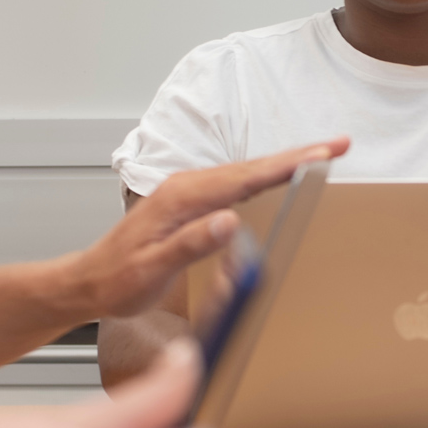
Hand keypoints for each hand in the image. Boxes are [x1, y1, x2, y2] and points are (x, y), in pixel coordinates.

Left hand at [66, 139, 348, 318]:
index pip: (245, 178)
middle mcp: (186, 187)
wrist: (88, 282)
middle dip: (298, 155)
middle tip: (339, 145)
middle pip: (252, 167)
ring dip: (285, 163)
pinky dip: (265, 176)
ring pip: (246, 172)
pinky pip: (236, 184)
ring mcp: (188, 192)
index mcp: (181, 199)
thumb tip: (228, 222)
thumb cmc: (117, 280)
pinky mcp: (190, 202)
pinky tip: (280, 176)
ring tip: (321, 156)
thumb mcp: (152, 269)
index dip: (287, 165)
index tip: (320, 154)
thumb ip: (190, 244)